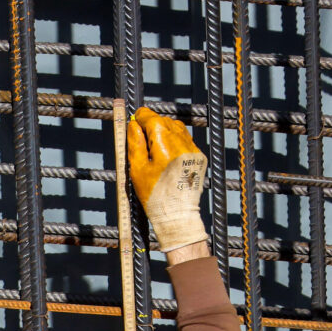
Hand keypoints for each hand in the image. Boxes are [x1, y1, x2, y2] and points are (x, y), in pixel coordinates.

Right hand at [128, 107, 207, 253]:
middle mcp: (181, 141)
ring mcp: (192, 148)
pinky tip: (166, 153)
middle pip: (164, 121)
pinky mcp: (198, 156)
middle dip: (151, 124)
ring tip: (152, 145)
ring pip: (176, 128)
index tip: (134, 118)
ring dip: (163, 131)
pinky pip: (185, 140)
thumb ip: (134, 144)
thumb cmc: (154, 194)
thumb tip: (133, 125)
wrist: (177, 213)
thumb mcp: (137, 169)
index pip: (152, 118)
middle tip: (140, 134)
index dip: (141, 117)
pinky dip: (174, 141)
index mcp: (164, 143)